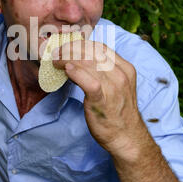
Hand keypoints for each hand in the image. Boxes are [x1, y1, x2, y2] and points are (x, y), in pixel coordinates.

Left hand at [52, 40, 142, 157]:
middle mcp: (121, 75)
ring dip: (67, 58)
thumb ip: (104, 73)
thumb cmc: (118, 112)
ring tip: (56, 60)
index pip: (101, 47)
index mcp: (125, 68)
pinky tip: (65, 69)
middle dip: (71, 48)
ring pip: (88, 62)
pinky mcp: (102, 99)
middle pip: (92, 51)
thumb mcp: (117, 86)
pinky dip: (75, 72)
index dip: (81, 44)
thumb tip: (81, 62)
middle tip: (57, 52)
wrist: (126, 137)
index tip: (68, 47)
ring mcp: (113, 86)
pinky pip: (88, 80)